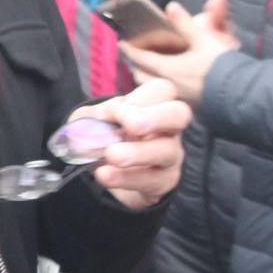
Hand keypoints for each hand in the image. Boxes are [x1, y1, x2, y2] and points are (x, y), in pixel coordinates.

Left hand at [66, 79, 192, 208]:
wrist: (103, 173)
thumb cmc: (102, 137)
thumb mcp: (93, 119)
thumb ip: (99, 114)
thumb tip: (109, 116)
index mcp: (154, 104)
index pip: (162, 90)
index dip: (140, 98)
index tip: (115, 112)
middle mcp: (169, 128)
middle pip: (180, 114)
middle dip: (156, 117)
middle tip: (131, 126)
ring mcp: (171, 155)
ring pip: (168, 151)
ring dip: (138, 152)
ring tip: (112, 155)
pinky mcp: (164, 182)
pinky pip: (154, 180)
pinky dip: (127, 178)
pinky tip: (106, 175)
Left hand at [120, 0, 239, 108]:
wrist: (241, 92)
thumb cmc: (221, 66)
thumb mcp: (204, 40)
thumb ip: (185, 24)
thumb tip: (170, 7)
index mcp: (168, 69)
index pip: (140, 58)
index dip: (130, 50)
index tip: (123, 43)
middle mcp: (168, 86)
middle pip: (142, 76)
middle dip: (135, 65)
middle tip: (134, 56)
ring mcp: (177, 98)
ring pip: (152, 87)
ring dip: (147, 77)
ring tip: (149, 68)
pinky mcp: (188, 106)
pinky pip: (165, 95)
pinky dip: (160, 86)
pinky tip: (168, 81)